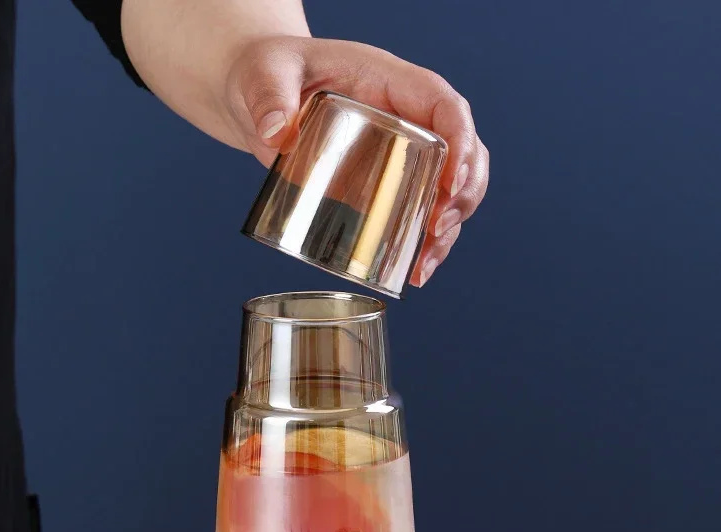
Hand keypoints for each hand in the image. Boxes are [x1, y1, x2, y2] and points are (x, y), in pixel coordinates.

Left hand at [225, 37, 488, 286]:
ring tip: (423, 267)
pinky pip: (420, 210)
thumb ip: (268, 94)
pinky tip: (414, 271)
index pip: (445, 107)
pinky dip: (424, 243)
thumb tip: (277, 133)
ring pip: (449, 189)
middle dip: (462, 196)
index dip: (460, 143)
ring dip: (447, 232)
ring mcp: (400, 152)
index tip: (450, 183)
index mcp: (390, 82)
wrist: (256, 97)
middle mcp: (406, 117)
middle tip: (436, 230)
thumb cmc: (268, 72)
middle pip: (464, 153)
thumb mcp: (264, 72)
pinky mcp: (385, 183)